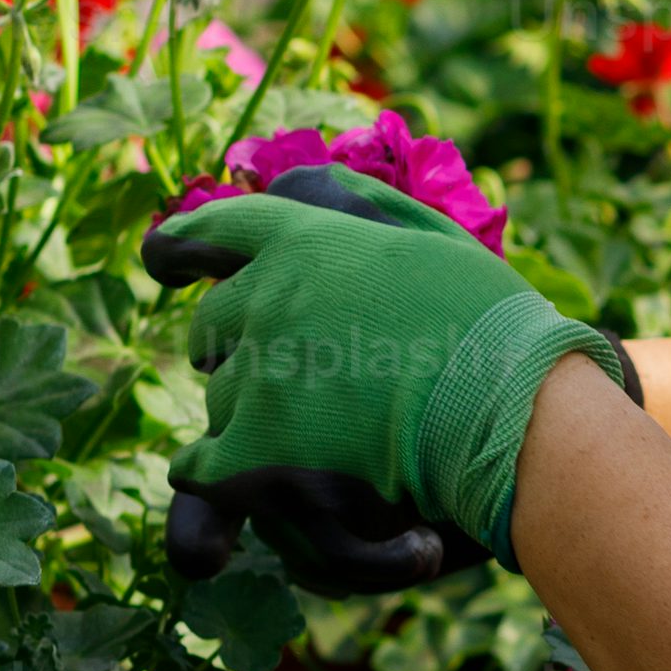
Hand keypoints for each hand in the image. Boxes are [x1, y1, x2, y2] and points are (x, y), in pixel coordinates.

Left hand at [142, 164, 637, 592]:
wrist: (508, 407)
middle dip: (233, 341)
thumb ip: (362, 210)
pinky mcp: (253, 453)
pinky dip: (216, 475)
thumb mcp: (430, 238)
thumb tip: (311, 189)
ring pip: (220, 396)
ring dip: (252, 411)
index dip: (180, 245)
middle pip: (213, 322)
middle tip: (280, 368)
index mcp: (304, 241)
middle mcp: (264, 299)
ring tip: (313, 434)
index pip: (215, 229)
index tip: (162, 259)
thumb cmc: (491, 325)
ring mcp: (255, 377)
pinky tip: (237, 481)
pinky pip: (200, 468)